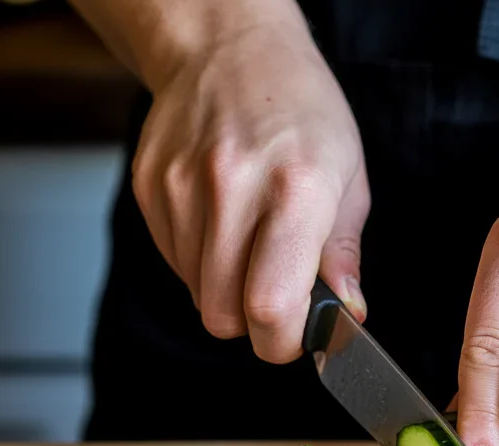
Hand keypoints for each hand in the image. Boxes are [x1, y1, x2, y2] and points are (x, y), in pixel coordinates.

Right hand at [131, 21, 369, 361]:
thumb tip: (347, 314)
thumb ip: (344, 256)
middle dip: (256, 327)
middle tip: (279, 301)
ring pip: (196, 294)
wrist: (230, 49)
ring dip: (227, 293)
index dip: (283, 342)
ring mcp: (182, 186)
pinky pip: (174, 263)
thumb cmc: (303, 113)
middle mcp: (233, 186)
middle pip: (224, 314)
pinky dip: (201, 264)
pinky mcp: (149, 186)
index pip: (271, 306)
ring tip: (253, 250)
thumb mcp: (349, 179)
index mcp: (297, 190)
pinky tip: (224, 227)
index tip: (298, 337)